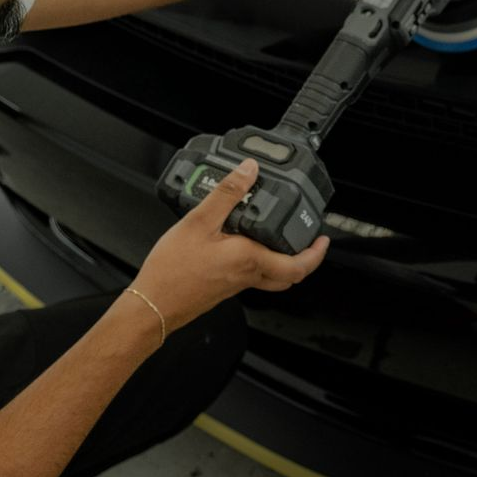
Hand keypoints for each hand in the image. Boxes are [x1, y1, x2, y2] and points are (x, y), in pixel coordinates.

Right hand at [131, 159, 328, 332]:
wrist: (152, 305)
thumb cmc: (172, 271)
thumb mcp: (198, 222)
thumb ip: (227, 194)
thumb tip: (248, 171)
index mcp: (249, 259)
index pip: (297, 265)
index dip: (316, 253)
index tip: (323, 238)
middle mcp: (246, 275)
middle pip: (289, 275)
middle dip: (304, 259)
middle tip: (308, 241)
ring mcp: (235, 284)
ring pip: (271, 276)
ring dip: (283, 261)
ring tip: (278, 238)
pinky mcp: (222, 287)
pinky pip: (252, 276)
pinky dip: (259, 262)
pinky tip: (241, 244)